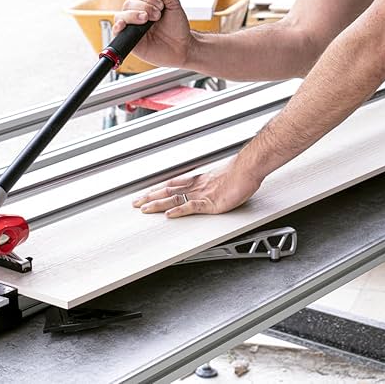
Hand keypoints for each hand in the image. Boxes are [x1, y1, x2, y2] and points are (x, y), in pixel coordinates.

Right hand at [113, 0, 190, 66]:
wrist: (181, 47)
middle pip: (128, 4)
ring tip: (147, 20)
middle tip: (158, 16)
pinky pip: (116, 32)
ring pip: (120, 16)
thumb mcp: (175, 5)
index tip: (161, 6)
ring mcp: (132, 27)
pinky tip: (123, 24)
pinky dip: (117, 27)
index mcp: (145, 5)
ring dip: (133, 15)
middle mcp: (136, 14)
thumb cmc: (177, 28)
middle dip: (145, 7)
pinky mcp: (130, 40)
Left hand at [132, 162, 262, 217]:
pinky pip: (191, 207)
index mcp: (199, 181)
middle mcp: (197, 186)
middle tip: (136, 202)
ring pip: (174, 199)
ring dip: (158, 204)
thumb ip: (214, 183)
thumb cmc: (240, 173)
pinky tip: (169, 215)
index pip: (173, 185)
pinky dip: (179, 211)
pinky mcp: (210, 203)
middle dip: (151, 197)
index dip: (159, 190)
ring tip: (144, 209)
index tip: (147, 193)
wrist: (248, 168)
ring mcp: (202, 194)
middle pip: (168, 191)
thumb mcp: (223, 178)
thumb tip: (211, 185)